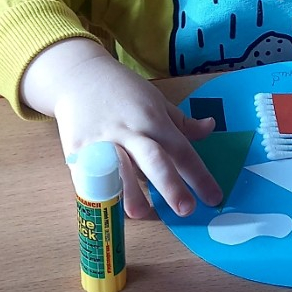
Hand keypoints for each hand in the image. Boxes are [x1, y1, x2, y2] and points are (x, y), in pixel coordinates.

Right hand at [21, 39, 222, 218]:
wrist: (77, 77)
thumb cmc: (122, 90)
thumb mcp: (156, 100)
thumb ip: (182, 122)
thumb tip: (211, 128)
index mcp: (153, 120)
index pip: (182, 151)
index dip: (199, 176)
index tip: (215, 198)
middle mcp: (130, 133)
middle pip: (154, 160)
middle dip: (170, 185)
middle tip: (186, 209)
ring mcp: (102, 143)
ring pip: (119, 171)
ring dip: (130, 194)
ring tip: (142, 214)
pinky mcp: (77, 152)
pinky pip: (91, 177)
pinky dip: (101, 193)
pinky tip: (111, 207)